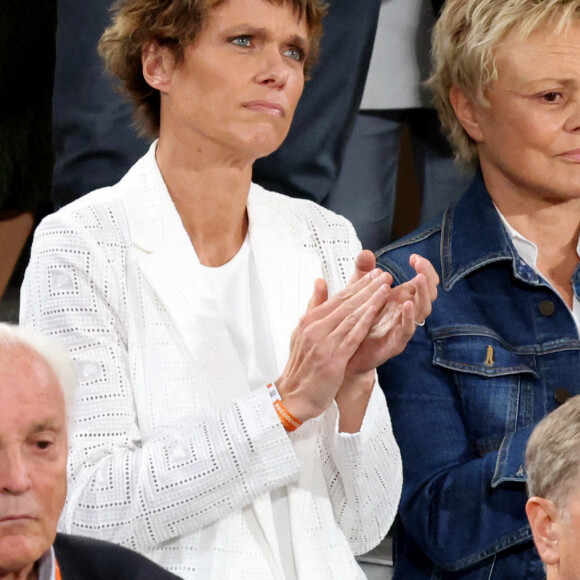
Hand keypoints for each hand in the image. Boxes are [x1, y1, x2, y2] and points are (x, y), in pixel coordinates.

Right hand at [275, 268, 391, 422]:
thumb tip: (320, 281)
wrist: (294, 396)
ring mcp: (323, 344)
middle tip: (384, 276)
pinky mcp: (333, 360)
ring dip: (370, 301)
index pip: (337, 298)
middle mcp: (315, 329)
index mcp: (309, 321)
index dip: (357, 285)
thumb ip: (313, 306)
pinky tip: (375, 312)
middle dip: (367, 288)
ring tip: (385, 288)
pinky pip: (351, 337)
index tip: (373, 275)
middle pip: (346, 304)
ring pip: (350, 317)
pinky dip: (364, 323)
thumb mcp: (301, 332)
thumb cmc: (301, 366)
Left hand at [342, 252, 438, 377]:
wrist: (344, 354)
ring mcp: (402, 328)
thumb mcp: (357, 292)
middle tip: (419, 264)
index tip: (414, 257)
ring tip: (419, 279)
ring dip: (422, 294)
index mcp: (401, 298)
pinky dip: (408, 318)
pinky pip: (407, 331)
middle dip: (427, 277)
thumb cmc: (355, 322)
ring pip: (422, 311)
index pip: (423, 281)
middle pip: (428, 294)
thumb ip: (363, 273)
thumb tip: (366, 252)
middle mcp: (405, 313)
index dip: (424, 268)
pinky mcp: (395, 343)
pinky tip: (405, 304)